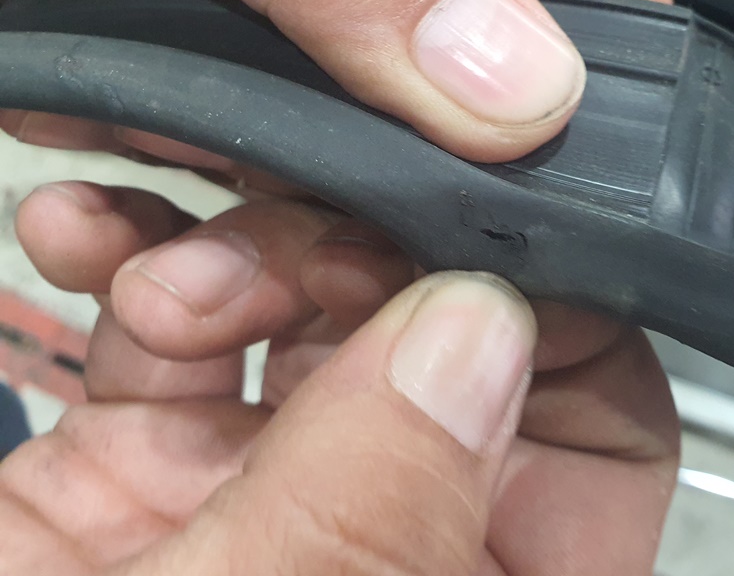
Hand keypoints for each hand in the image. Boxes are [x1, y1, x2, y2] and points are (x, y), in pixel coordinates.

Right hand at [0, 181, 679, 573]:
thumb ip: (378, 523)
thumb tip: (484, 337)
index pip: (601, 441)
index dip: (557, 335)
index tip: (463, 273)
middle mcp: (386, 547)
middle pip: (450, 344)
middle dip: (372, 269)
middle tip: (298, 258)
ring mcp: (269, 500)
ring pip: (316, 308)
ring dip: (244, 255)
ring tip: (163, 287)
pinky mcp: (142, 469)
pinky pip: (173, 326)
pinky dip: (132, 261)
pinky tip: (84, 238)